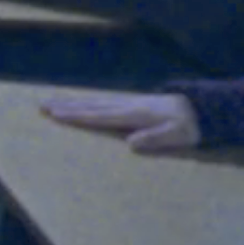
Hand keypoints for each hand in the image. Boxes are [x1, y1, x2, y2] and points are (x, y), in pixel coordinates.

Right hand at [42, 91, 202, 152]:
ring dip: (72, 102)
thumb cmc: (189, 126)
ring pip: (94, 102)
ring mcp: (127, 103)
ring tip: (52, 103)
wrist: (201, 108)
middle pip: (91, 106)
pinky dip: (86, 101)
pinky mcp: (130, 104)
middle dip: (66, 106)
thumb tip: (131, 143)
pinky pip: (102, 102)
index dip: (77, 116)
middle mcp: (126, 106)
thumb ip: (155, 138)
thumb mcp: (178, 136)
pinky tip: (79, 102)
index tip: (55, 115)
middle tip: (42, 106)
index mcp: (134, 115)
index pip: (100, 116)